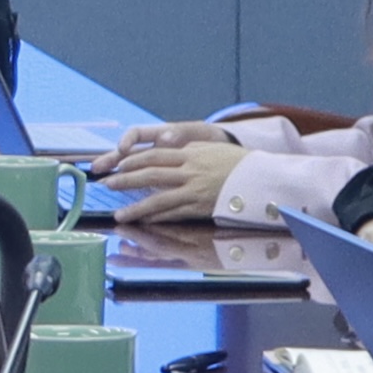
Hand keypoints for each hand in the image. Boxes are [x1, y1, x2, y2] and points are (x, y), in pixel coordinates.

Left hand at [95, 124, 241, 228]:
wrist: (264, 177)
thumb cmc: (240, 163)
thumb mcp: (212, 150)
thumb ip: (190, 153)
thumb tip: (170, 153)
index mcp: (191, 153)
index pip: (154, 155)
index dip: (133, 160)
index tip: (118, 164)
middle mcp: (190, 170)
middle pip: (150, 174)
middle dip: (126, 180)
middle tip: (108, 185)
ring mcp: (195, 190)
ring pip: (158, 199)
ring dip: (136, 208)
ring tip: (119, 216)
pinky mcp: (202, 207)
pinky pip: (175, 214)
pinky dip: (158, 218)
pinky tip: (146, 222)